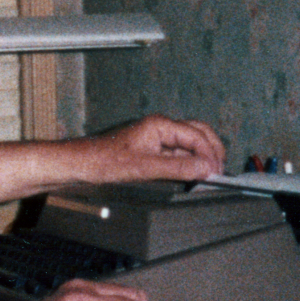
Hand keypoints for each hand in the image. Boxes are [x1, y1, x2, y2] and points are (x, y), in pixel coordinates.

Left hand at [65, 115, 224, 183]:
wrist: (79, 164)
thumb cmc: (102, 160)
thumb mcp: (143, 167)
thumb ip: (177, 168)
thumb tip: (205, 168)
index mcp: (159, 125)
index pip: (197, 135)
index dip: (211, 154)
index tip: (218, 173)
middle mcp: (159, 128)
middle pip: (197, 133)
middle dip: (212, 149)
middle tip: (220, 171)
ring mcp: (155, 139)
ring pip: (188, 144)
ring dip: (201, 157)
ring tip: (210, 175)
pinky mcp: (150, 151)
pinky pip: (176, 154)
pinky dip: (188, 163)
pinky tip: (191, 175)